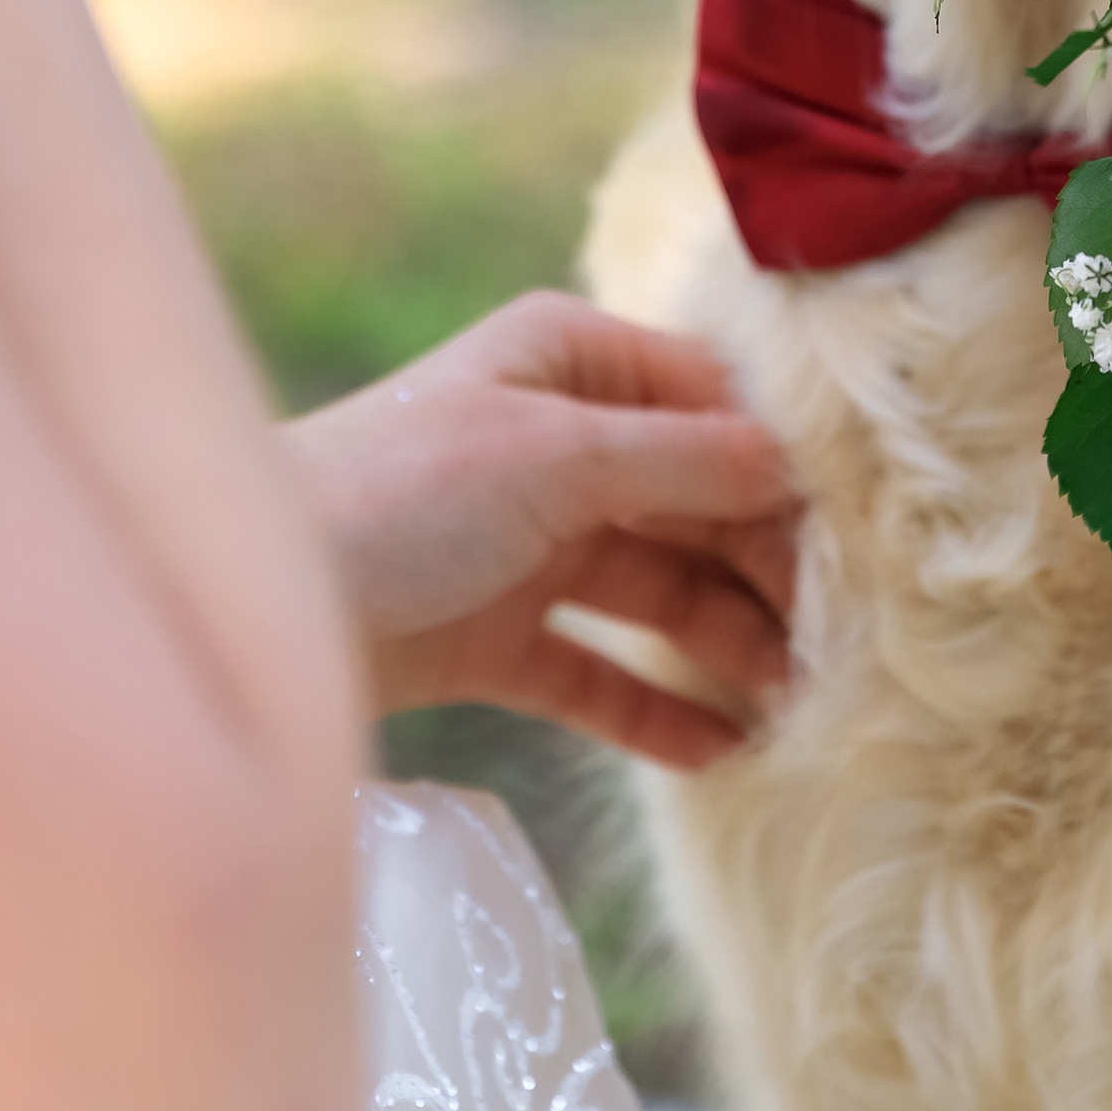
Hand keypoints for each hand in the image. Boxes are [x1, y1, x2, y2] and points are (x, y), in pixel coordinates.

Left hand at [286, 295, 797, 770]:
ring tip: (800, 704)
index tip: (859, 531)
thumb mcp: (551, 454)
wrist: (252, 607)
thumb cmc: (397, 492)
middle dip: (767, 565)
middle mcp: (555, 442)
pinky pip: (601, 674)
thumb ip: (681, 459)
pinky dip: (660, 711)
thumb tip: (794, 463)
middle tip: (844, 639)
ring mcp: (527, 544)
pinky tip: (725, 751)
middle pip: (695, 501)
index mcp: (566, 359)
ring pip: (660, 591)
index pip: (711, 403)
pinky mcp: (497, 639)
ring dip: (728, 644)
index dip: (783, 464)